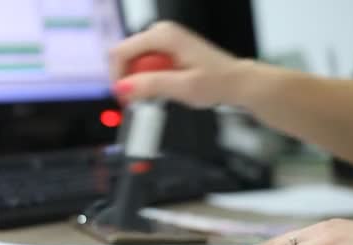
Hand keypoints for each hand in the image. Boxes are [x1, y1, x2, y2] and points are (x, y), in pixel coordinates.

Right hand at [109, 21, 246, 107]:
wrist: (234, 82)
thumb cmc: (216, 82)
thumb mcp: (183, 88)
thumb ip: (151, 86)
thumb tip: (124, 87)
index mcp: (163, 36)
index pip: (121, 53)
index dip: (117, 77)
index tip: (123, 98)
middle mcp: (160, 34)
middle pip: (125, 58)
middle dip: (128, 81)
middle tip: (140, 102)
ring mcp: (162, 42)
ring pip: (133, 64)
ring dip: (139, 83)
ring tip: (158, 96)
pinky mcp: (165, 51)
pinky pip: (144, 66)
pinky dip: (148, 81)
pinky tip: (163, 89)